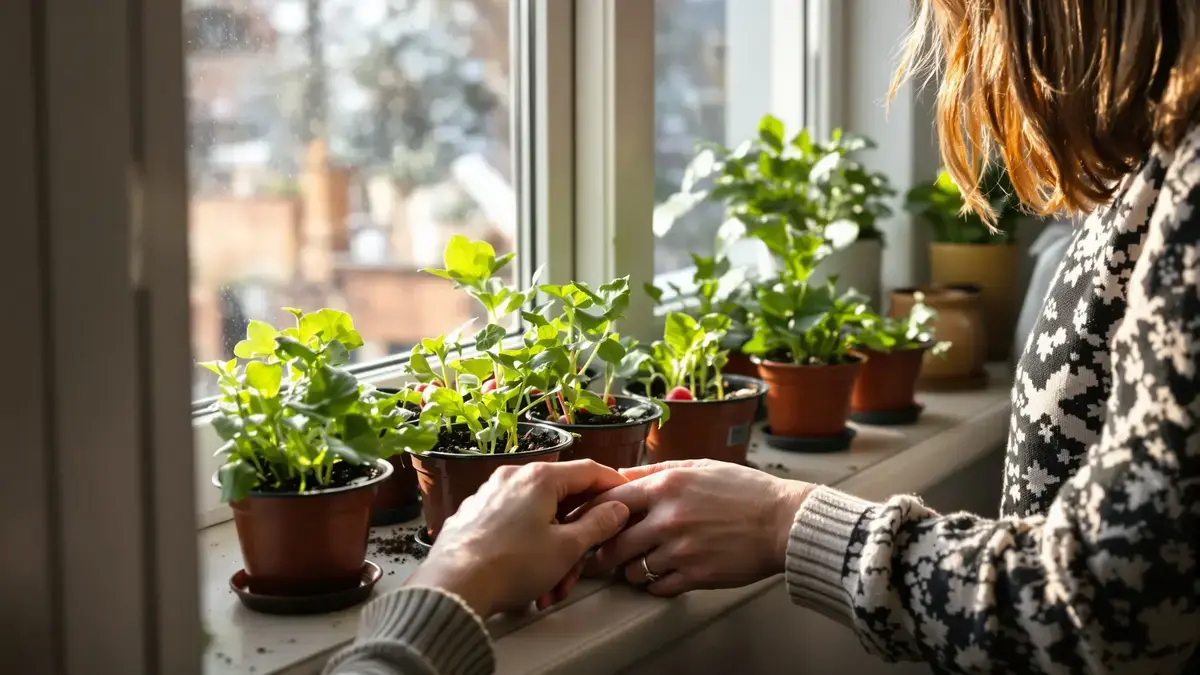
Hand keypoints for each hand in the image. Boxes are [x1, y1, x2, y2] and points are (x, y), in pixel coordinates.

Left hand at [405, 460, 630, 616]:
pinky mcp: (473, 515)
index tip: (625, 502)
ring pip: (537, 518)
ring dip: (552, 553)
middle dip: (576, 539)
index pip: (589, 471)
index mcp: (539, 478)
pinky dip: (527, 549)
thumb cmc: (511, 566)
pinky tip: (526, 580)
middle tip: (581, 568)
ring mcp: (489, 494)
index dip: (613, 486)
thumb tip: (617, 509)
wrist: (453, 588)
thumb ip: (598, 525)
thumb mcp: (566, 549)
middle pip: (561, 500)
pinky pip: (512, 526)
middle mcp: (513, 477)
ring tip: (550, 589)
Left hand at [584, 460, 813, 596]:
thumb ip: (658, 471)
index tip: (591, 522)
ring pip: (632, 570)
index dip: (594, 514)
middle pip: (613, 543)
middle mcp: (668, 518)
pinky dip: (654, 584)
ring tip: (639, 564)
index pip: (610, 502)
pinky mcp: (695, 576)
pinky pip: (657, 587)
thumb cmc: (746, 491)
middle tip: (602, 555)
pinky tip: (663, 574)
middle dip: (604, 551)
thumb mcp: (700, 467)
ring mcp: (681, 550)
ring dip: (631, 569)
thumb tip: (623, 475)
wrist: (784, 522)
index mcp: (667, 487)